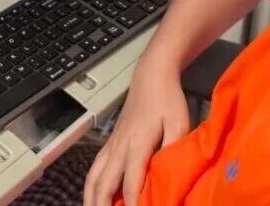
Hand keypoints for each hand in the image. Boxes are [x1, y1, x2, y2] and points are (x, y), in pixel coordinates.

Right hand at [84, 58, 189, 205]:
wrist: (151, 77)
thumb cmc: (167, 100)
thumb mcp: (178, 123)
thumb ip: (172, 149)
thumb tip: (168, 174)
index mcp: (137, 144)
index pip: (130, 181)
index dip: (132, 204)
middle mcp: (119, 147)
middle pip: (104, 183)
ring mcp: (111, 145)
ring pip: (94, 177)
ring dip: (91, 199)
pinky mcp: (109, 143)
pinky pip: (95, 169)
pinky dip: (91, 186)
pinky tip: (92, 196)